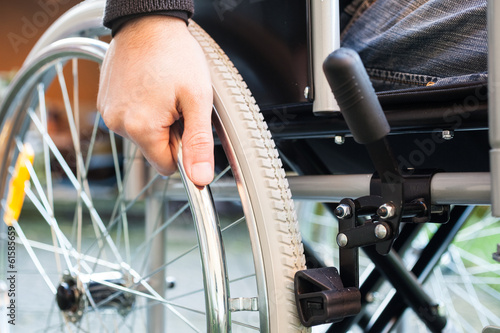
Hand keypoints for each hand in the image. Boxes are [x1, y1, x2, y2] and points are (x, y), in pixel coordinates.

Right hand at [97, 16, 213, 185]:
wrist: (149, 21)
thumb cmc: (175, 55)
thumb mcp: (197, 100)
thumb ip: (199, 143)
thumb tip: (200, 179)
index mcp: (140, 128)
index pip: (166, 166)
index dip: (182, 150)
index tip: (187, 125)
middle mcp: (118, 124)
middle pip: (153, 150)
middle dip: (170, 132)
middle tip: (177, 103)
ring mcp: (109, 112)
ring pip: (142, 135)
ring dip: (156, 120)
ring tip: (163, 91)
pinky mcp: (106, 102)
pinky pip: (131, 120)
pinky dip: (143, 109)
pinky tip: (150, 87)